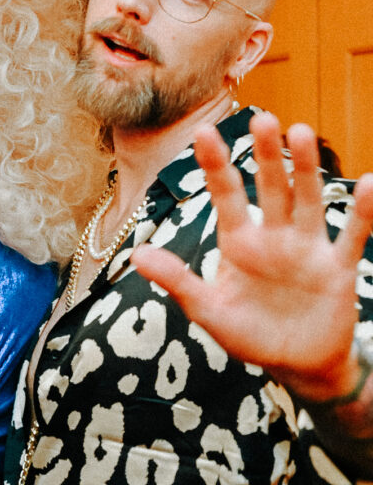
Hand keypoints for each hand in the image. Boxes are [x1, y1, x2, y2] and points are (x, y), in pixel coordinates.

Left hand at [130, 112, 372, 402]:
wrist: (296, 364)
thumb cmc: (248, 334)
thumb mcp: (208, 310)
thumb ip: (177, 281)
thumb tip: (135, 256)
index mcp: (239, 242)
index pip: (226, 196)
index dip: (216, 166)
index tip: (203, 131)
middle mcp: (274, 236)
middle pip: (270, 188)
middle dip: (265, 155)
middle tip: (262, 120)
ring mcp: (307, 248)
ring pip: (308, 200)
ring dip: (305, 169)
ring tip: (302, 133)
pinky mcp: (338, 268)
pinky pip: (352, 236)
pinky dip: (363, 212)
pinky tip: (369, 183)